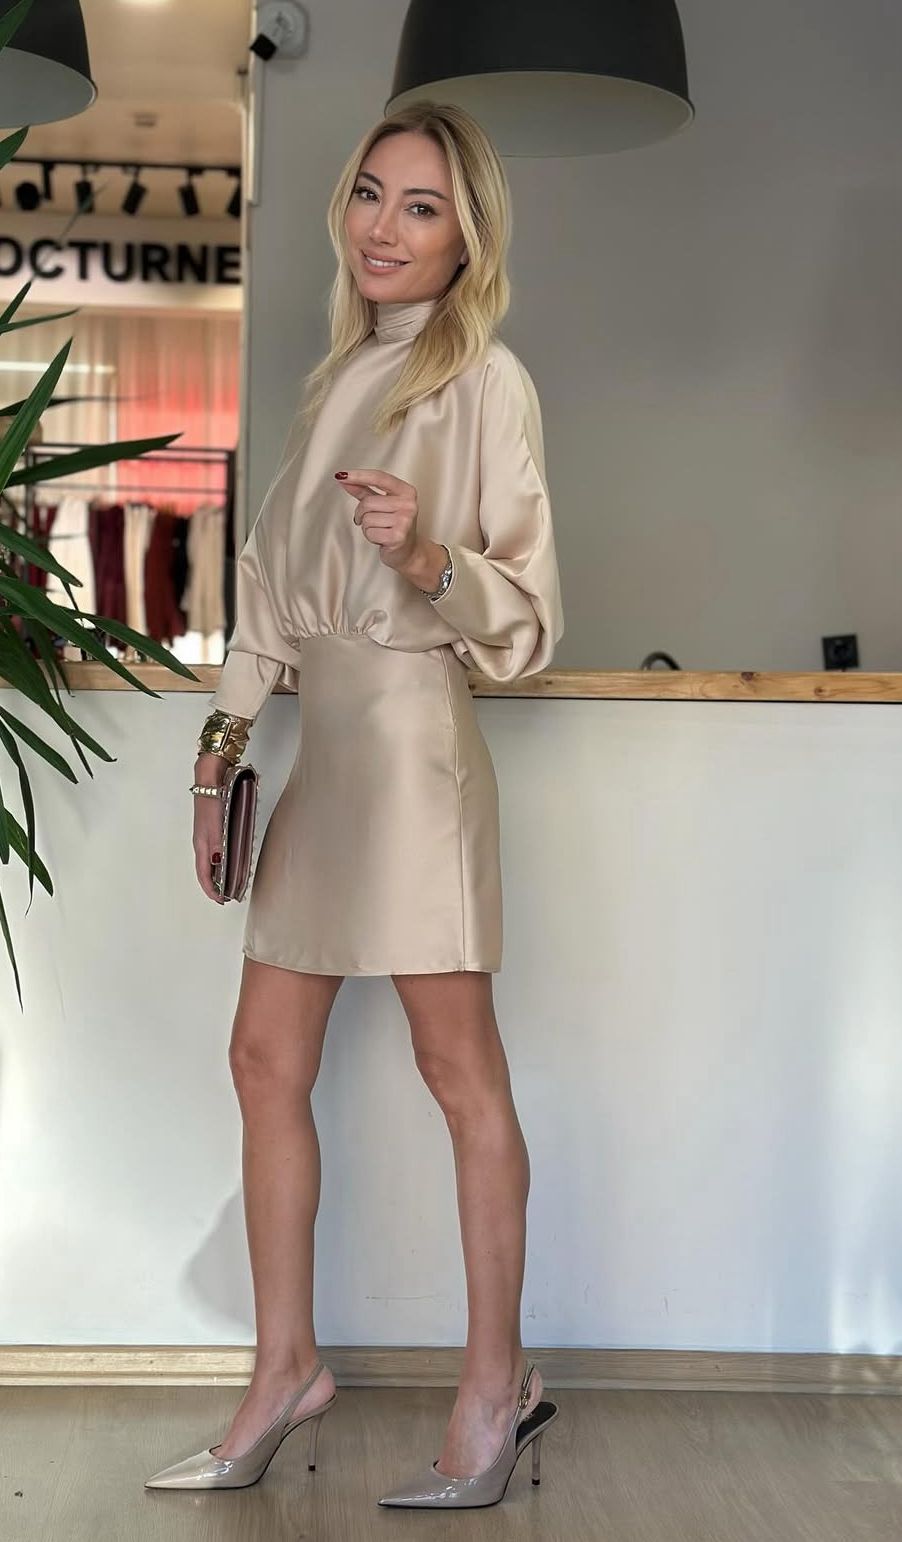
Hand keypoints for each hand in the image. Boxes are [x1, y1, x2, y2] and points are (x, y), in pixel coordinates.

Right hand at [193, 756, 225, 904]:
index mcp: (201, 845)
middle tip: (230, 892)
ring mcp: (208, 834)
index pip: (204, 874)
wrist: (210, 778)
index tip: (222, 900)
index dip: (212, 890)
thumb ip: (219, 846)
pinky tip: (234, 856)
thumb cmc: (210, 801)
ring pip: (213, 859)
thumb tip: (221, 866)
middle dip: (217, 884)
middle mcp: (203, 842)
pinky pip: (218, 848)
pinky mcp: (215, 826)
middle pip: (207, 869)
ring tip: (233, 879)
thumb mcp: (216, 827)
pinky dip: (225, 858)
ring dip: (221, 872)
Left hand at [334, 467, 424, 573]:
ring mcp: (405, 521)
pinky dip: (371, 537)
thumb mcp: (382, 504)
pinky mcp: (398, 536)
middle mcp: (408, 504)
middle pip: (368, 502)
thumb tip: (344, 479)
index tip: (342, 475)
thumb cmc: (395, 526)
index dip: (359, 476)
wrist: (409, 551)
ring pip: (367, 519)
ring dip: (367, 527)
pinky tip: (382, 538)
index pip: (379, 478)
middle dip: (362, 513)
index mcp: (406, 491)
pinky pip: (370, 532)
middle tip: (370, 520)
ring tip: (380, 529)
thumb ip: (363, 490)